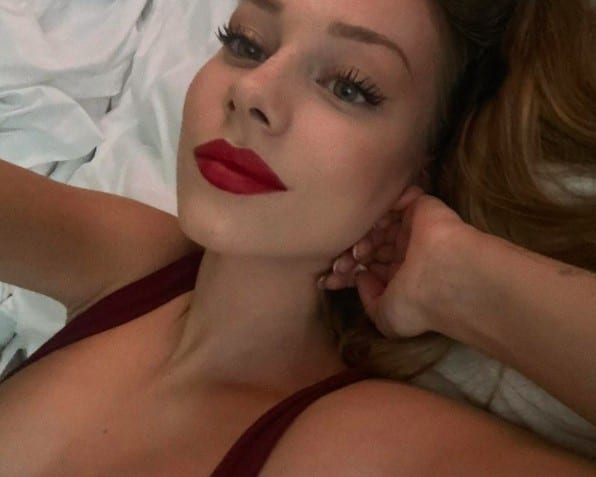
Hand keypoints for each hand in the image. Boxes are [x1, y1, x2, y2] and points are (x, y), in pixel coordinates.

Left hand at [320, 186, 469, 337]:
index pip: (368, 267)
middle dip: (347, 256)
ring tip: (357, 252)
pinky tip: (374, 227)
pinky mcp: (422, 208)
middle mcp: (407, 253)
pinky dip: (383, 207)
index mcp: (403, 277)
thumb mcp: (386, 318)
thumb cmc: (418, 304)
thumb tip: (360, 276)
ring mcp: (414, 231)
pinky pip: (399, 198)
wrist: (445, 280)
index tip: (325, 281)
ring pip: (377, 224)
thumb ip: (369, 300)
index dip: (346, 272)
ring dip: (362, 237)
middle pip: (368, 246)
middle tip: (338, 267)